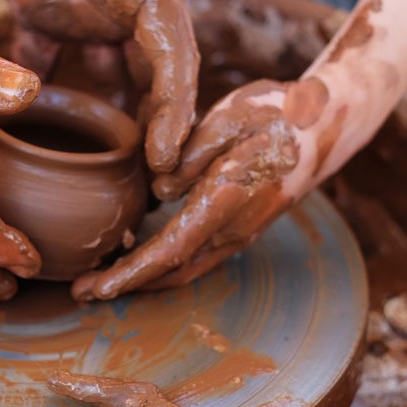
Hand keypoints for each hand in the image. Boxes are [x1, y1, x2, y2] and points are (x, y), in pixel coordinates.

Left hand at [0, 0, 232, 171]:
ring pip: (108, 79)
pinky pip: (52, 64)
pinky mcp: (41, 8)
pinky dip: (50, 100)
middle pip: (150, 79)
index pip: (173, 56)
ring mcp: (82, 7)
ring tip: (107, 184)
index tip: (169, 163)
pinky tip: (39, 141)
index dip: (178, 110)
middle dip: (156, 133)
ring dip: (113, 126)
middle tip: (151, 192)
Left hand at [72, 75, 339, 300]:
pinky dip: (162, 265)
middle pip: (173, 271)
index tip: (96, 287)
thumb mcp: (230, 119)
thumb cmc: (274, 114)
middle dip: (127, 286)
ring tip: (100, 281)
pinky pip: (195, 256)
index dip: (131, 273)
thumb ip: (191, 155)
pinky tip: (135, 254)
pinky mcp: (239, 228)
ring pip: (184, 269)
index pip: (171, 249)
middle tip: (81, 292)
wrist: (325, 127)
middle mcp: (234, 227)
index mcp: (228, 198)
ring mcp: (239, 233)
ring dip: (142, 280)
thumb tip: (160, 189)